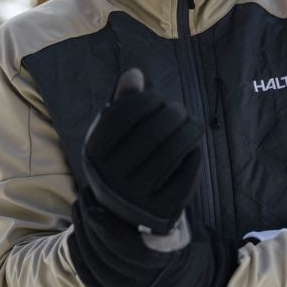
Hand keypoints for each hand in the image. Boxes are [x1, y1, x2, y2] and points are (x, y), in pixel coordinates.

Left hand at [68, 188, 237, 286]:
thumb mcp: (182, 226)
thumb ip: (158, 211)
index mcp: (163, 264)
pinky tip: (75, 240)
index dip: (104, 223)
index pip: (124, 246)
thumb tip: (133, 182)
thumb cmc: (193, 247)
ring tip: (79, 212)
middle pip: (105, 255)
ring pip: (96, 268)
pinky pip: (93, 284)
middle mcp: (145, 286)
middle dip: (89, 225)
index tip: (93, 199)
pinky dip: (81, 261)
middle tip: (82, 199)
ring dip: (82, 239)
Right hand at [82, 69, 203, 234]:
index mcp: (93, 154)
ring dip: (188, 132)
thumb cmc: (123, 157)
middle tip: (181, 110)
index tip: (159, 97)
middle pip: (150, 133)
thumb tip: (135, 74)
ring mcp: (134, 199)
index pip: (120, 115)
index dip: (145, 99)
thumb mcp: (115, 133)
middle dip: (173, 114)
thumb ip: (123, 101)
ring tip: (193, 125)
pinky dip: (193, 157)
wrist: (126, 212)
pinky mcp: (159, 213)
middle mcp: (108, 179)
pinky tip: (193, 148)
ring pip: (171, 154)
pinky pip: (185, 177)